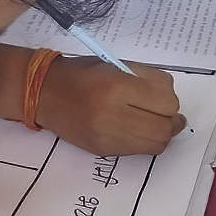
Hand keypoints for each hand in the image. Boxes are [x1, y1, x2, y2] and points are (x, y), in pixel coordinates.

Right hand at [35, 57, 186, 155]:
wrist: (44, 92)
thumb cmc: (81, 73)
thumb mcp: (117, 65)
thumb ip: (147, 79)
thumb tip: (171, 100)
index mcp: (117, 87)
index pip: (165, 103)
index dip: (169, 99)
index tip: (162, 94)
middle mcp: (113, 115)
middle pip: (163, 128)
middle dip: (170, 119)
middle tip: (164, 111)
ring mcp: (107, 137)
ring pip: (155, 144)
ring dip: (161, 133)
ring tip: (153, 120)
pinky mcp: (102, 150)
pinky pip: (138, 151)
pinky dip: (145, 141)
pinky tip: (137, 128)